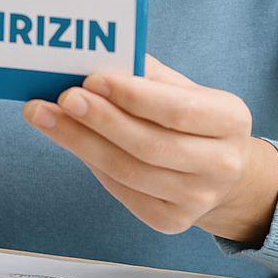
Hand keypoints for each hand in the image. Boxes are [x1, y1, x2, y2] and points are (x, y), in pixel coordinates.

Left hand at [22, 56, 277, 244]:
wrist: (222, 172)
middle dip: (100, 120)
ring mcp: (198, 198)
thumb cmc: (193, 121)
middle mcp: (222, 164)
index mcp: (231, 120)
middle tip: (63, 98)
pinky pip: (123, 191)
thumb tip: (96, 57)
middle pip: (150, 145)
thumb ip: (146, 74)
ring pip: (129, 172)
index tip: (91, 79)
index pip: (178, 109)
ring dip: (81, 142)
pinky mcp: (172, 220)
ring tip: (46, 116)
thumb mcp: (183, 89)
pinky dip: (92, 163)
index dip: (131, 95)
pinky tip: (70, 141)